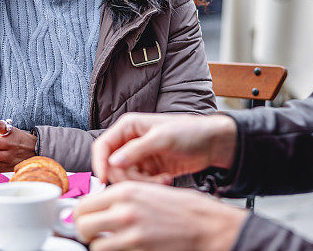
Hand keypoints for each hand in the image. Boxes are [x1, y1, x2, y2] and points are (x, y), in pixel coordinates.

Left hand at [75, 181, 248, 250]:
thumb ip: (120, 198)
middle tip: (95, 233)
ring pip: (96, 246)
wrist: (208, 225)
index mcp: (125, 191)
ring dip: (101, 245)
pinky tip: (127, 247)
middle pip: (82, 226)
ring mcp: (132, 235)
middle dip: (86, 232)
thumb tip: (96, 207)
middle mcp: (125, 211)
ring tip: (112, 242)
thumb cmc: (182, 208)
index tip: (84, 220)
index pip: (83, 205)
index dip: (81, 215)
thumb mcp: (148, 191)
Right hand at [92, 113, 237, 183]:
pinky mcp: (149, 170)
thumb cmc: (190, 132)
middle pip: (112, 166)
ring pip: (126, 177)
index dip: (100, 163)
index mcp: (128, 127)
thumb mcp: (162, 138)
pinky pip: (140, 183)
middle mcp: (130, 141)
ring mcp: (139, 157)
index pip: (103, 145)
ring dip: (143, 184)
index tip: (104, 180)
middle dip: (128, 178)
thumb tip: (112, 162)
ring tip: (163, 181)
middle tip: (148, 182)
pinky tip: (166, 180)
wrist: (212, 144)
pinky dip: (151, 186)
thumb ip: (136, 150)